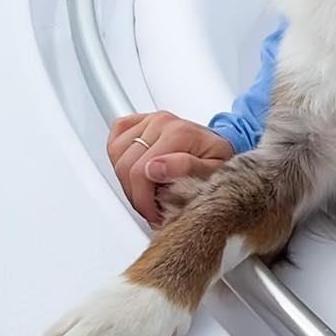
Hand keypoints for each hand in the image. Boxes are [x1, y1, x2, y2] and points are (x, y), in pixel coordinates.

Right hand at [107, 111, 235, 225]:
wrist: (219, 147)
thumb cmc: (217, 161)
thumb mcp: (213, 172)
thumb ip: (186, 169)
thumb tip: (154, 168)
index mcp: (178, 133)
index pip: (140, 173)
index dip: (144, 202)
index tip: (156, 215)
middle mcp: (161, 122)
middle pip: (126, 166)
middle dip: (136, 196)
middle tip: (152, 209)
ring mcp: (149, 120)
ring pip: (117, 153)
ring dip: (126, 179)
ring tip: (146, 191)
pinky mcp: (140, 121)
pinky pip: (116, 136)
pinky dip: (119, 155)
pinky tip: (135, 169)